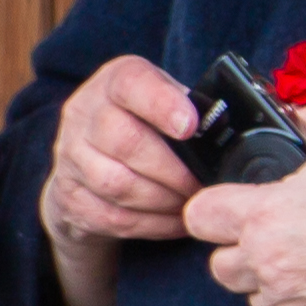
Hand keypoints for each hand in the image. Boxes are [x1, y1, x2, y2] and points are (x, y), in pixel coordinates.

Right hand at [42, 53, 203, 305]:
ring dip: (163, 200)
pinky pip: (112, 216)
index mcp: (114, 82)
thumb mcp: (165, 102)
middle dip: (173, 170)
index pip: (131, 82)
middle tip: (201, 184)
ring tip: (190, 204)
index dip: (161, 104)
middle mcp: (84, 113)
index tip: (190, 126)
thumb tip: (236, 131)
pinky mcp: (70, 195)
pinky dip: (151, 224)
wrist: (88, 161)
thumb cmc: (144, 127)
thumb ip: (193, 107)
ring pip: (117, 184)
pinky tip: (175, 221)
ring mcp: (71, 156)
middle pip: (125, 141)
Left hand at [182, 104, 305, 305]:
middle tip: (275, 232)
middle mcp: (268, 265)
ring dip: (268, 280)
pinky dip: (302, 305)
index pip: (199, 216)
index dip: (212, 206)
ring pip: (253, 298)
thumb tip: (298, 115)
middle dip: (238, 249)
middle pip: (218, 266)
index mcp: (266, 215)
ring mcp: (292, 304)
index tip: (233, 203)